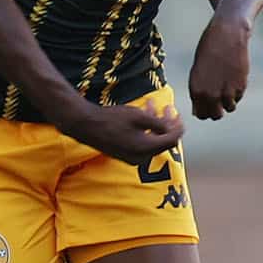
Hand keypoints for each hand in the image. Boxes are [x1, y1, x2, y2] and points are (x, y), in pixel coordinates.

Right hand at [65, 99, 185, 163]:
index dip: (178, 126)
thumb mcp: (138, 116)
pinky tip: (141, 114)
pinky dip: (145, 129)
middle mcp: (141, 157)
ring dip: (155, 124)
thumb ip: (158, 123)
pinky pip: (141, 142)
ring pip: (151, 140)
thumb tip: (171, 128)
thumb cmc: (111, 119)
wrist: (85, 125)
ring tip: (152, 105)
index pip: (171, 140)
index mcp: (146, 149)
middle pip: (162, 141)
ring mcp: (132, 157)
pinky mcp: (124, 154)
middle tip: (168, 108)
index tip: (177, 113)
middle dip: (167, 123)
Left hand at [189, 16, 251, 119]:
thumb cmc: (209, 49)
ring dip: (227, 101)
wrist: (228, 34)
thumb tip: (197, 110)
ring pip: (229, 108)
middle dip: (216, 109)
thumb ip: (198, 91)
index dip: (204, 111)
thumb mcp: (197, 70)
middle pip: (215, 115)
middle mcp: (212, 94)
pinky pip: (238, 97)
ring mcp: (228, 91)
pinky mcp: (241, 86)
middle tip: (217, 99)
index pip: (201, 114)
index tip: (207, 104)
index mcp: (197, 90)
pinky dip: (236, 92)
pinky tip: (232, 78)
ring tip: (225, 86)